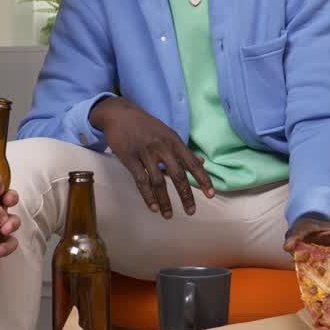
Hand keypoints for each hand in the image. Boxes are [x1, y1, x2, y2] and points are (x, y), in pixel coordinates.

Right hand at [90, 96, 214, 218]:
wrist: (119, 114)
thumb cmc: (145, 125)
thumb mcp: (167, 133)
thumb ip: (183, 150)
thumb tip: (202, 162)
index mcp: (173, 140)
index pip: (192, 163)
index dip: (203, 179)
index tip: (211, 194)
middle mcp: (161, 147)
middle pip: (177, 175)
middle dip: (186, 195)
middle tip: (191, 211)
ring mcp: (145, 152)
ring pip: (158, 181)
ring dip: (165, 201)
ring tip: (169, 215)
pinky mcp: (129, 158)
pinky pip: (140, 181)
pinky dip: (148, 196)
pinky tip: (154, 207)